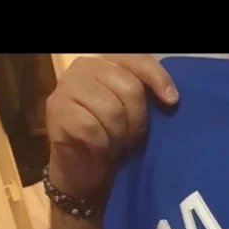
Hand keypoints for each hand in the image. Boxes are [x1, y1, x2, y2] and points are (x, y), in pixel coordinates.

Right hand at [46, 53, 178, 199]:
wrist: (82, 169)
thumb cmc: (111, 137)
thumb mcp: (133, 113)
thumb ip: (146, 95)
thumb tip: (171, 97)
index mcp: (106, 60)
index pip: (137, 59)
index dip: (157, 78)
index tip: (172, 102)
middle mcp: (84, 66)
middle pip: (130, 88)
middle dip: (138, 121)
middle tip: (133, 139)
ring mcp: (66, 87)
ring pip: (111, 110)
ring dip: (119, 136)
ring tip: (115, 144)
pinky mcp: (56, 110)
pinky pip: (91, 129)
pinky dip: (102, 145)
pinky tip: (99, 149)